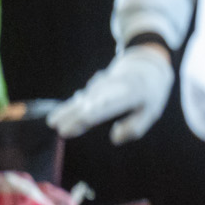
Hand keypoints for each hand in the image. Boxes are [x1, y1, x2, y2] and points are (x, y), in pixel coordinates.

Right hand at [46, 45, 173, 142]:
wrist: (144, 67)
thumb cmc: (148, 96)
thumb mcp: (151, 112)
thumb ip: (135, 127)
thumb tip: (115, 138)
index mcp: (131, 93)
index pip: (110, 104)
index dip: (95, 113)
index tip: (84, 119)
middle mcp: (113, 87)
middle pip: (91, 102)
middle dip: (76, 114)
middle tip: (59, 128)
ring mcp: (101, 86)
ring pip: (82, 99)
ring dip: (68, 111)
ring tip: (53, 122)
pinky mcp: (93, 88)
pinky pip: (79, 99)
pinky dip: (68, 107)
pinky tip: (56, 117)